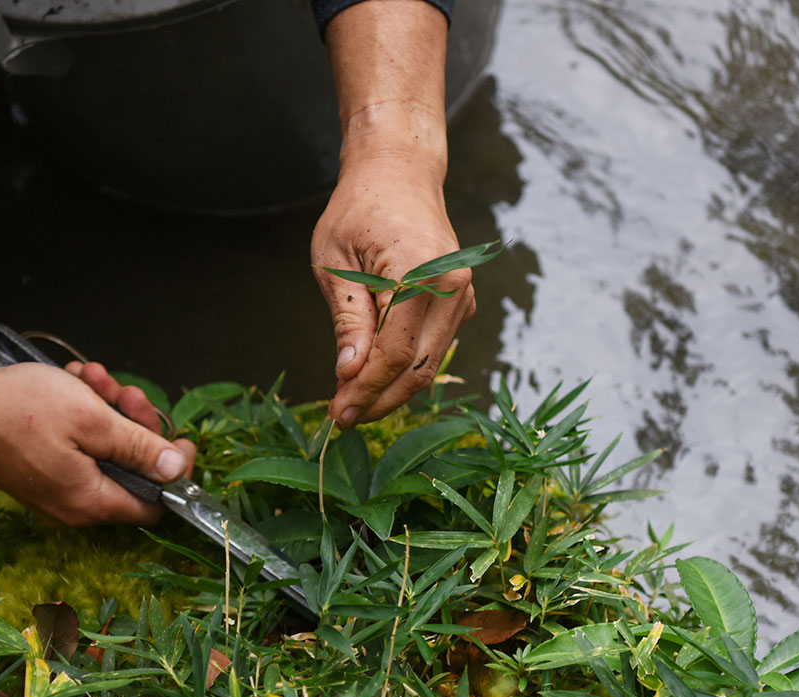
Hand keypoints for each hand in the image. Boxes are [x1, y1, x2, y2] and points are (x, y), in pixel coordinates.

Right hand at [0, 287, 192, 526]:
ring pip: (101, 453)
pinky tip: (71, 384)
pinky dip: (80, 416)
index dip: (173, 471)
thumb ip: (139, 448)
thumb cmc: (19, 409)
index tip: (178, 437)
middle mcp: (72, 506)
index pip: (154, 505)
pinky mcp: (37, 472)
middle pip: (128, 472)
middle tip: (125, 390)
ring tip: (92, 376)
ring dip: (106, 411)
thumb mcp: (93, 420)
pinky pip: (75, 448)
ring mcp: (52, 490)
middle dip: (134, 425)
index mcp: (89, 503)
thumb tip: (176, 471)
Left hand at [313, 160, 475, 425]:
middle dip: (379, 400)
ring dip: (392, 390)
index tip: (336, 414)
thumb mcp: (335, 262)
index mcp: (418, 272)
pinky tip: (374, 378)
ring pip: (429, 364)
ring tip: (353, 404)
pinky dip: (406, 368)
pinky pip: (434, 348)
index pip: (393, 354)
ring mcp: (463, 296)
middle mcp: (452, 287)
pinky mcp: (462, 303)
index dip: (364, 390)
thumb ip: (348, 321)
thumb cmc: (359, 209)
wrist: (400, 173)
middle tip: (342, 419)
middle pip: (418, 368)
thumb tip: (350, 374)